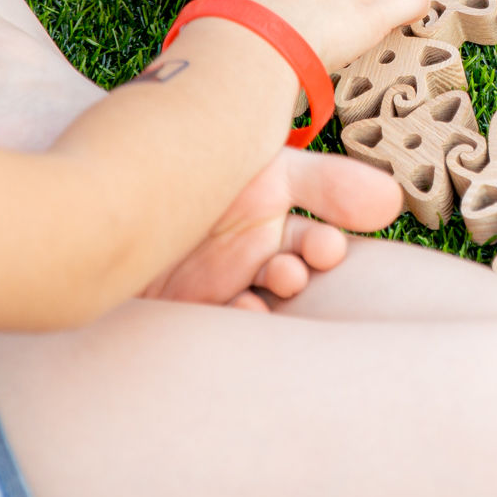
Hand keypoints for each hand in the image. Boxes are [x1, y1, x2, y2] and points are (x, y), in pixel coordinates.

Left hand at [138, 148, 402, 309]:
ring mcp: (214, 285)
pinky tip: (236, 309)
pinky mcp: (184, 314)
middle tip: (290, 269)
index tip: (326, 246)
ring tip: (263, 284)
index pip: (312, 238)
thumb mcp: (261, 167)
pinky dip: (238, 324)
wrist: (102, 197)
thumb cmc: (185, 171)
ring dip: (272, 301)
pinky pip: (223, 328)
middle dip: (300, 273)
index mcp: (264, 215)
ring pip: (264, 305)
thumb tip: (394, 202)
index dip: (324, 245)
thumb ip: (327, 183)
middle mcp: (243, 254)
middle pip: (292, 274)